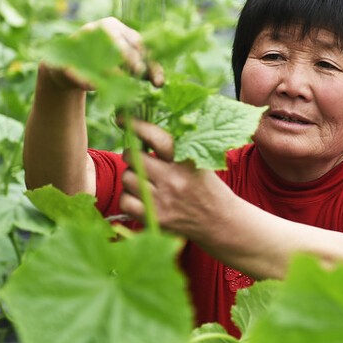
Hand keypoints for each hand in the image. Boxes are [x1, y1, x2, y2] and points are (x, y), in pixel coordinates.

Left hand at [40, 17, 164, 91]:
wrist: (72, 68)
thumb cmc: (66, 67)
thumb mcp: (67, 71)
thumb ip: (77, 76)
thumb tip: (91, 84)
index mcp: (100, 28)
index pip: (115, 39)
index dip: (124, 54)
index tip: (132, 70)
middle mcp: (118, 29)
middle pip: (133, 43)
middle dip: (141, 61)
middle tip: (147, 77)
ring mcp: (128, 39)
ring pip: (144, 51)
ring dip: (152, 66)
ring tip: (158, 83)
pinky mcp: (135, 53)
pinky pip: (147, 60)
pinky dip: (153, 71)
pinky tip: (159, 83)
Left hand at [119, 120, 229, 237]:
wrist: (221, 223)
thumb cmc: (208, 189)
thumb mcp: (199, 164)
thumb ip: (176, 149)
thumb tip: (144, 132)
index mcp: (187, 161)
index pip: (157, 138)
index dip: (137, 126)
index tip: (122, 119)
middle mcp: (174, 179)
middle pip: (133, 158)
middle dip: (131, 155)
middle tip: (138, 159)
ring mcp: (163, 201)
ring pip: (127, 178)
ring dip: (131, 177)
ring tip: (144, 181)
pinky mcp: (156, 219)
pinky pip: (125, 202)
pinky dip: (129, 199)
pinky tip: (141, 199)